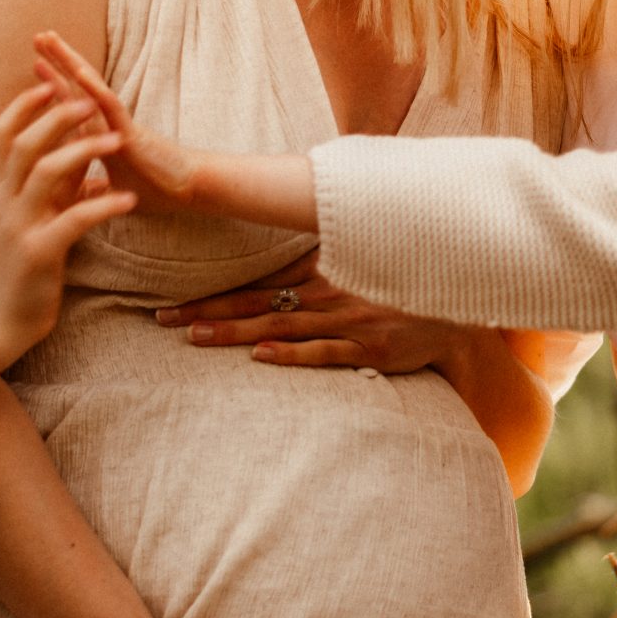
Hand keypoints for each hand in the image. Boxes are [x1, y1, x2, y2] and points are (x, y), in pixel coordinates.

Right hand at [0, 81, 138, 359]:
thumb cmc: (19, 272)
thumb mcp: (37, 224)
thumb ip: (58, 194)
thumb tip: (87, 168)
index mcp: (3, 193)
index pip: (3, 135)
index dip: (23, 106)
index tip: (49, 84)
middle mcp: (6, 203)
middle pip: (25, 143)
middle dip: (57, 116)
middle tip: (90, 100)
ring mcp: (20, 227)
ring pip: (46, 173)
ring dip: (84, 151)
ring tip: (118, 140)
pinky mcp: (39, 253)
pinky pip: (73, 220)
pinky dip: (103, 206)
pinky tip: (129, 200)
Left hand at [31, 30, 201, 211]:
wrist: (189, 193)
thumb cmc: (157, 189)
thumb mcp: (115, 189)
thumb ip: (98, 188)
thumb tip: (86, 197)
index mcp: (101, 136)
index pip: (75, 102)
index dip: (56, 81)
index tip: (37, 62)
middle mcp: (108, 124)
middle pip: (78, 86)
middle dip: (58, 61)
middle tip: (39, 36)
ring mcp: (119, 125)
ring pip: (90, 87)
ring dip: (69, 62)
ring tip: (49, 39)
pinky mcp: (132, 134)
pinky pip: (110, 107)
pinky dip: (93, 89)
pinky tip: (77, 71)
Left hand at [153, 249, 479, 370]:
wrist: (456, 313)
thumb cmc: (401, 290)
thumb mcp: (359, 267)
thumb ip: (317, 264)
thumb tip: (278, 262)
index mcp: (322, 274)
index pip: (255, 284)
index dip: (211, 294)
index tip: (170, 303)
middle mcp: (328, 295)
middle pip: (256, 304)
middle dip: (206, 312)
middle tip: (160, 319)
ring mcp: (348, 320)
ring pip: (280, 326)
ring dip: (236, 332)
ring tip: (193, 337)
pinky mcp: (368, 347)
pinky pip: (324, 351)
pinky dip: (293, 353)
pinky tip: (262, 355)